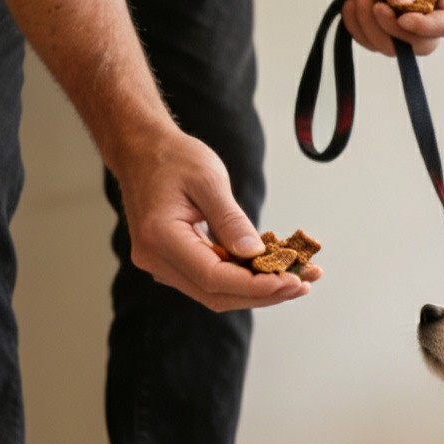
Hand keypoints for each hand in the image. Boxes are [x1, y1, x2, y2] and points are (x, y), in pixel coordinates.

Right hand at [113, 127, 321, 311]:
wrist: (141, 150)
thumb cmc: (172, 157)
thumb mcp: (208, 179)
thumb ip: (231, 219)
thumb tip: (255, 254)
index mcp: (160, 237)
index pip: (213, 277)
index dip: (254, 286)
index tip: (290, 281)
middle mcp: (155, 259)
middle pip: (216, 293)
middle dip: (263, 293)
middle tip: (302, 284)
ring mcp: (161, 264)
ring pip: (214, 292)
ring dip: (256, 290)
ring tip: (296, 280)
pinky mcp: (172, 262)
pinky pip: (210, 279)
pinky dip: (241, 278)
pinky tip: (271, 271)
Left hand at [336, 0, 443, 57]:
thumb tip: (401, 6)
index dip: (427, 27)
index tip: (402, 17)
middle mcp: (432, 8)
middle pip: (423, 44)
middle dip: (394, 31)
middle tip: (374, 5)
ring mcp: (407, 19)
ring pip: (395, 48)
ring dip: (371, 28)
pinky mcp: (383, 24)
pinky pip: (372, 42)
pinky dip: (357, 27)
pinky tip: (352, 2)